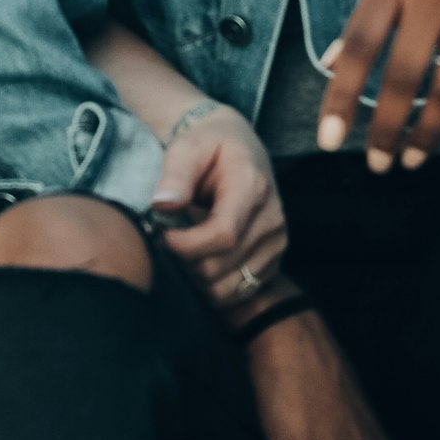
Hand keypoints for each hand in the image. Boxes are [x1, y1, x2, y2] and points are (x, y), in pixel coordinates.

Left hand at [149, 102, 286, 309]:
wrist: (240, 148)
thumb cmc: (208, 146)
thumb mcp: (187, 147)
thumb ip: (175, 174)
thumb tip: (163, 204)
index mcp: (253, 187)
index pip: (223, 235)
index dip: (186, 245)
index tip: (164, 234)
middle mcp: (272, 219)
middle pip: (221, 267)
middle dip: (185, 260)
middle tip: (172, 237)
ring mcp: (277, 243)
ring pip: (228, 287)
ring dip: (197, 276)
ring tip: (188, 246)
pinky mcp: (273, 261)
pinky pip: (237, 292)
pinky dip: (212, 283)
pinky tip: (203, 256)